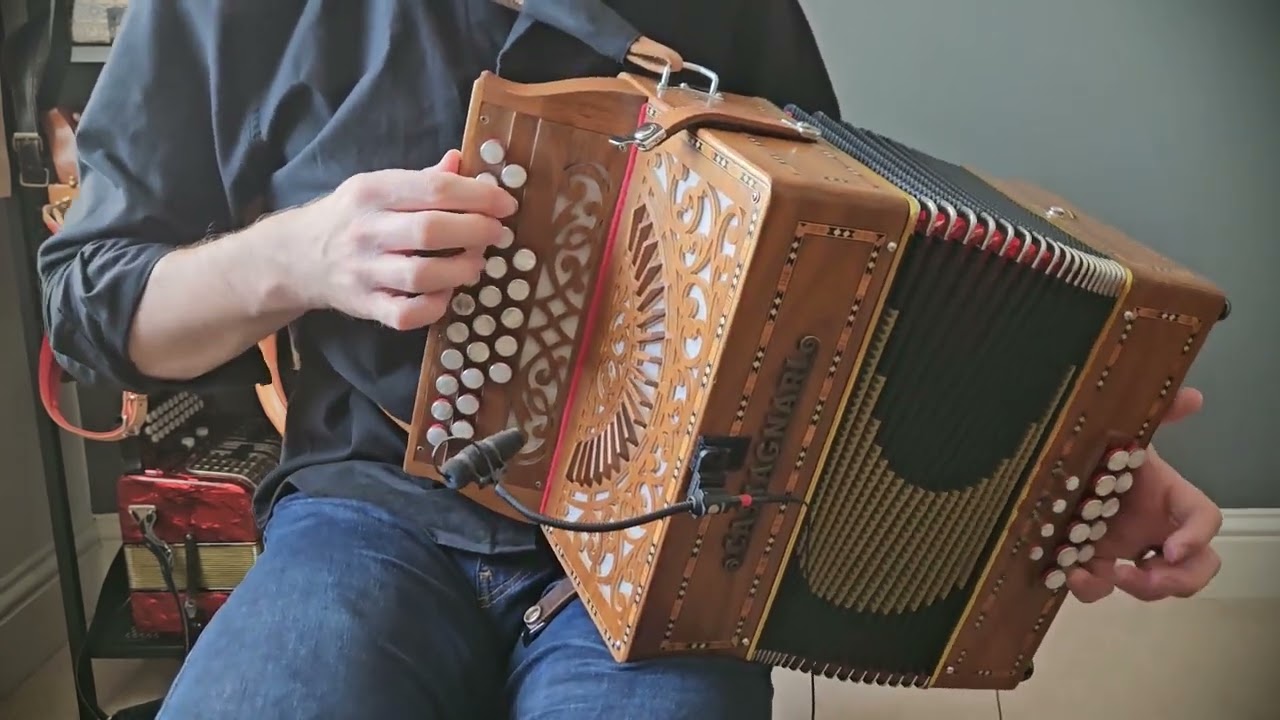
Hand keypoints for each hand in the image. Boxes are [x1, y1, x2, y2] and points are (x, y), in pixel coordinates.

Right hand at [288, 150, 516, 328]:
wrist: (294, 256)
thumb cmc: (349, 217)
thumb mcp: (376, 186)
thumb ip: (421, 178)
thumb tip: (461, 160)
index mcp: (373, 191)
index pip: (434, 189)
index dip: (478, 196)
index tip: (506, 204)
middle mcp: (367, 230)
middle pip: (431, 231)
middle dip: (475, 231)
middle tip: (497, 234)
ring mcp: (364, 271)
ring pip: (421, 275)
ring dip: (460, 270)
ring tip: (477, 264)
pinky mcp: (364, 305)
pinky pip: (405, 314)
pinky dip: (433, 308)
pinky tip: (446, 296)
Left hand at [1066, 387, 1223, 602]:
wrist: (1064, 469)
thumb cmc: (1105, 451)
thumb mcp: (1127, 431)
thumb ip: (1160, 414)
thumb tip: (1193, 395)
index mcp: (1172, 498)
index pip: (1205, 519)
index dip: (1196, 537)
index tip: (1169, 549)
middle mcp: (1160, 531)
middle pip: (1196, 568)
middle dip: (1177, 579)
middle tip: (1142, 574)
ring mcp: (1132, 552)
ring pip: (1155, 586)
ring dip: (1139, 588)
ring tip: (1105, 574)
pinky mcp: (1098, 563)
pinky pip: (1103, 588)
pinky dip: (1091, 588)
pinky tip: (1070, 574)